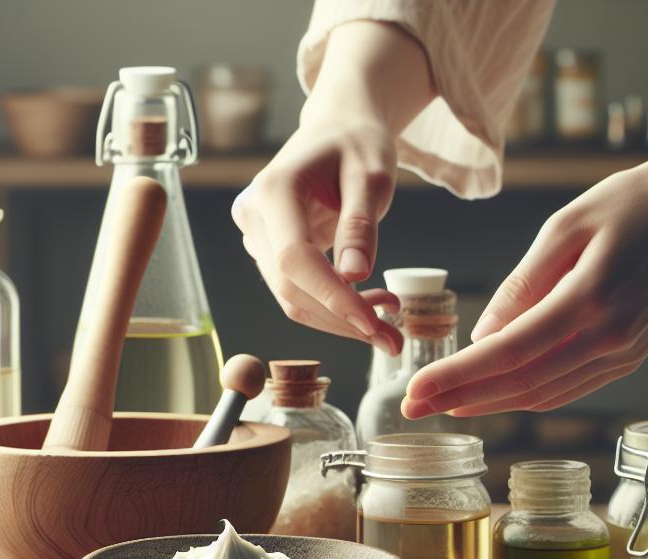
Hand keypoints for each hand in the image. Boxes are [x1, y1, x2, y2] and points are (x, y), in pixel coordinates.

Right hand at [232, 114, 404, 353]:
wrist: (338, 129)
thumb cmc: (357, 144)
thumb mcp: (372, 176)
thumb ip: (361, 225)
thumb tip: (354, 276)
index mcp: (273, 191)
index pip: (294, 259)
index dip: (331, 297)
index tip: (372, 324)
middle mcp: (254, 217)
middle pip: (290, 287)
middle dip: (342, 319)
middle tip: (393, 339)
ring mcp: (256, 236)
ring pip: (292, 298)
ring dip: (340, 320)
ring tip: (388, 323)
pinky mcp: (270, 251)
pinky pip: (298, 290)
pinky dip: (333, 306)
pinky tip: (370, 305)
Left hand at [402, 143, 647, 417]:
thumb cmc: (634, 202)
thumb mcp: (566, 226)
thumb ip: (522, 286)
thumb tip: (482, 337)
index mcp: (591, 298)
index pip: (509, 353)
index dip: (457, 377)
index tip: (415, 392)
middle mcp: (612, 337)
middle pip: (523, 384)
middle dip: (462, 398)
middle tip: (413, 407)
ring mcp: (627, 353)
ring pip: (547, 394)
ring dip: (493, 403)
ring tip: (446, 402)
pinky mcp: (634, 357)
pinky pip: (571, 387)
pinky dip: (529, 394)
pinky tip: (496, 391)